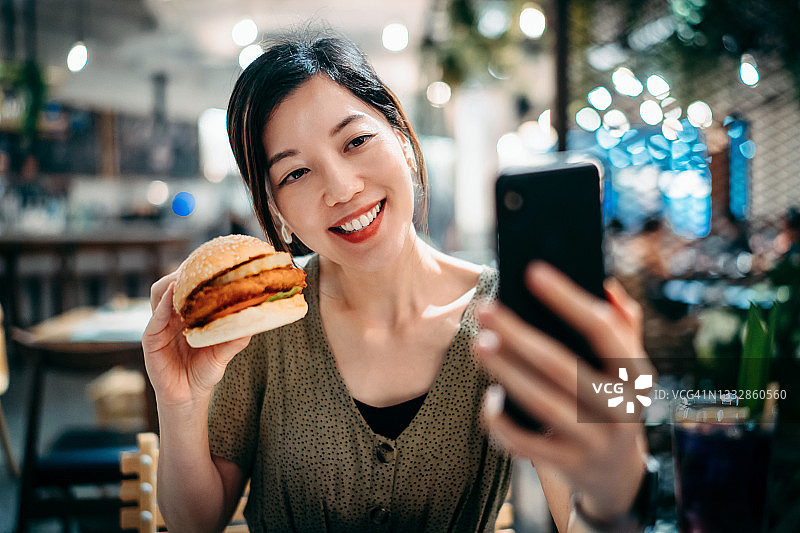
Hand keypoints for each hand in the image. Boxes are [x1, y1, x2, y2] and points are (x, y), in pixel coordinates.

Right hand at [142, 272, 251, 408]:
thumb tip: (256, 319)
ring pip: (159, 294)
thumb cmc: (205, 370)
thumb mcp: (225, 351)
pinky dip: (163, 305)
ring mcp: (159, 326)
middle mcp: (172, 316)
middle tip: (200, 261)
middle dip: (184, 270)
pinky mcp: (151, 341)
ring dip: (172, 282)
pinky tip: (173, 296)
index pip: (188, 285)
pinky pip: (154, 319)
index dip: (197, 270)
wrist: (189, 396)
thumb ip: (236, 336)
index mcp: (188, 314)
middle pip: (172, 283)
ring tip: (185, 275)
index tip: (212, 257)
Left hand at [475, 262, 654, 521]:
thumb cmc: (613, 401)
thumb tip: (605, 283)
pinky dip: (501, 422)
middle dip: (518, 334)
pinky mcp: (568, 465)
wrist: (617, 474)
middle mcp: (619, 408)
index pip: (603, 328)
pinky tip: (488, 397)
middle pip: (561, 365)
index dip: (567, 298)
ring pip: (541, 402)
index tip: (532, 271)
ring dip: (505, 371)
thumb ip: (623, 323)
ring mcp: (594, 441)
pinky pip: (524, 444)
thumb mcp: (628, 367)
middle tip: (485, 309)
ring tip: (479, 344)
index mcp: (635, 374)